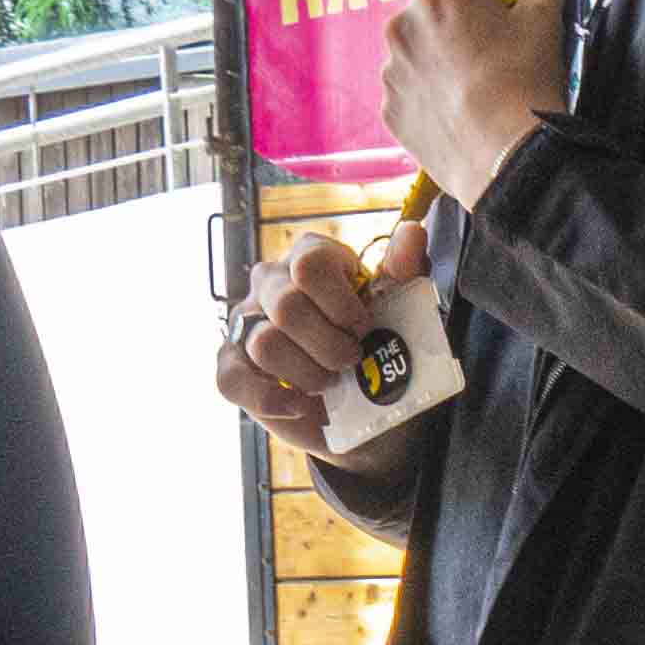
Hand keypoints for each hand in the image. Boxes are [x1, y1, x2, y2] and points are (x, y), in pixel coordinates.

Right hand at [222, 219, 419, 448]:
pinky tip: (300, 405)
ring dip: (307, 374)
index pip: (310, 263)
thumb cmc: (378, 352)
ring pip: (265, 343)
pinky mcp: (232, 363)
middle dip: (329, 346)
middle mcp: (272, 282)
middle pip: (288, 305)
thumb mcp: (401, 313)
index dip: (340, 303)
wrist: (365, 412)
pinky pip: (232, 379)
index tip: (364, 328)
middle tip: (352, 361)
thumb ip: (405, 271)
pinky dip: (270, 399)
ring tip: (330, 384)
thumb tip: (412, 232)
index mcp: (312, 259)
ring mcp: (247, 322)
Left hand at [384, 0, 581, 209]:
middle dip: (463, 11)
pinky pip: (411, 85)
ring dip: (444, 50)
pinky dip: (432, 89)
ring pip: (420, 44)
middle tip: (500, 40)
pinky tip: (464, 109)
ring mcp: (392, 67)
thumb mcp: (542, 21)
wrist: (506, 160)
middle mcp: (403, 21)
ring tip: (482, 81)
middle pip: (434, 0)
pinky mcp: (390, 107)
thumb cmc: (525, 82)